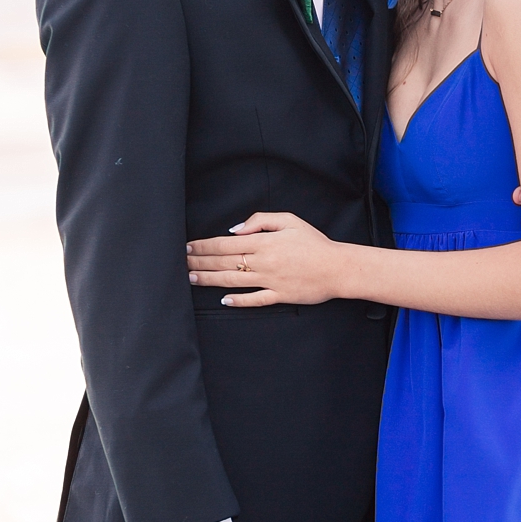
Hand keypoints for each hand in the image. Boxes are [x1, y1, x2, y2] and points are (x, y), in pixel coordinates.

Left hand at [187, 212, 347, 306]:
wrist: (338, 267)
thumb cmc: (315, 243)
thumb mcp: (290, 221)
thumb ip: (260, 220)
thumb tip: (235, 230)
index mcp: (264, 242)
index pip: (225, 244)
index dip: (204, 246)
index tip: (189, 247)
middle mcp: (263, 262)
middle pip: (224, 262)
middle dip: (200, 262)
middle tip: (182, 263)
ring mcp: (269, 281)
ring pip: (232, 281)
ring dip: (209, 280)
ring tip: (192, 279)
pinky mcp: (278, 296)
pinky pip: (253, 300)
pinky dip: (237, 301)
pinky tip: (223, 300)